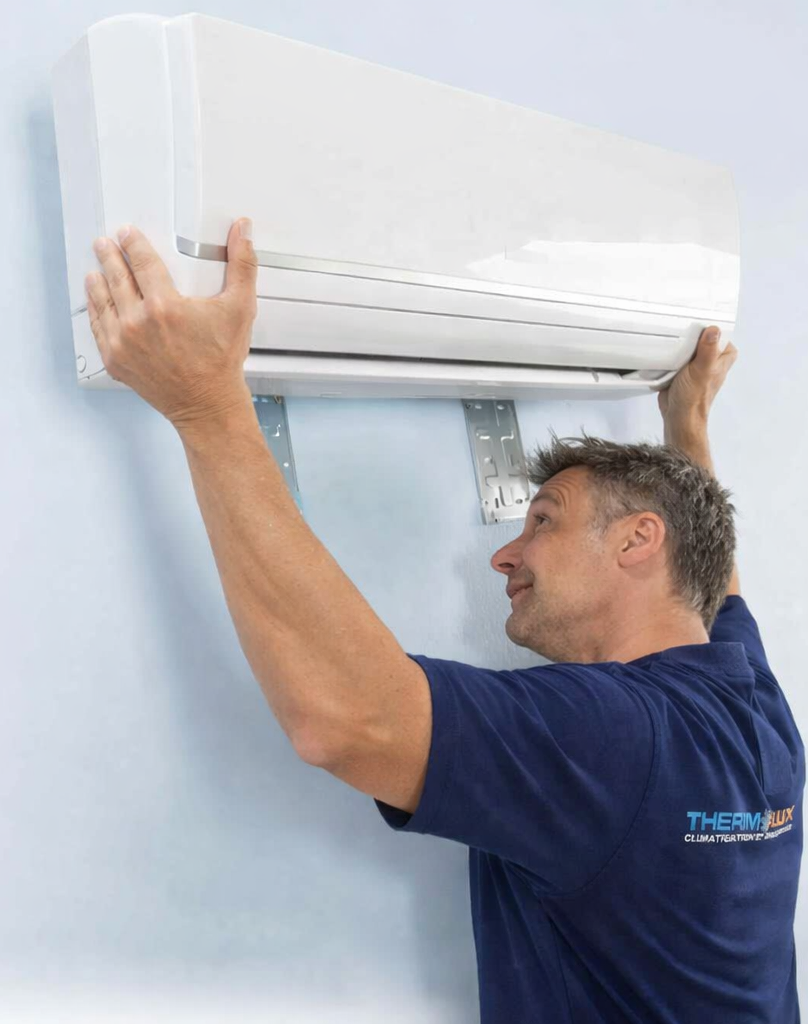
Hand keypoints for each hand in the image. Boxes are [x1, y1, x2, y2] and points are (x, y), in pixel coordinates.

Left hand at [84, 219, 256, 427]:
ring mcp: (122, 343)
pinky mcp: (115, 361)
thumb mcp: (239, 309)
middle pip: (116, 278)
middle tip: (105, 244)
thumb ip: (242, 266)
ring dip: (97, 281)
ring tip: (96, 269)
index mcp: (164, 306)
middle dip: (109, 256)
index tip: (128, 234)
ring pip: (102, 301)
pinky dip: (95, 311)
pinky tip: (96, 302)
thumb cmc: (221, 362)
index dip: (133, 243)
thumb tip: (242, 232)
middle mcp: (137, 323)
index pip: (141, 262)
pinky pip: (98, 329)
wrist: (207, 404)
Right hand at [657, 325, 737, 424]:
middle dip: (695, 334)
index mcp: (721, 359)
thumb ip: (708, 349)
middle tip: (685, 327)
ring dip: (682, 344)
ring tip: (675, 338)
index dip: (714, 328)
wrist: (678, 415)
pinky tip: (667, 353)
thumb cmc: (694, 398)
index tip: (702, 320)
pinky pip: (678, 357)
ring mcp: (696, 366)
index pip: (722, 336)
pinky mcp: (682, 371)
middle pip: (704, 339)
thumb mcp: (702, 369)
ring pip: (690, 347)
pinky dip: (672, 355)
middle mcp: (710, 361)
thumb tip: (714, 330)